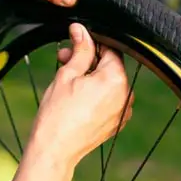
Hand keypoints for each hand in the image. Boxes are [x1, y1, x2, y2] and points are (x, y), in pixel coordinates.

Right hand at [26, 24, 132, 168]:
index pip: (109, 49)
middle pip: (109, 66)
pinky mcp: (116, 123)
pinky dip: (96, 94)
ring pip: (108, 83)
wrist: (54, 150)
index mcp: (116, 79)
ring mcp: (123, 111)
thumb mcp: (67, 74)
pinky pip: (109, 100)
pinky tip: (76, 96)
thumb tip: (81, 30)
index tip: (74, 42)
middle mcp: (126, 95)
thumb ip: (79, 50)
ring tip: (66, 79)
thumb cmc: (57, 114)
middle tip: (63, 59)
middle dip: (87, 60)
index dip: (90, 43)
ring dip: (90, 76)